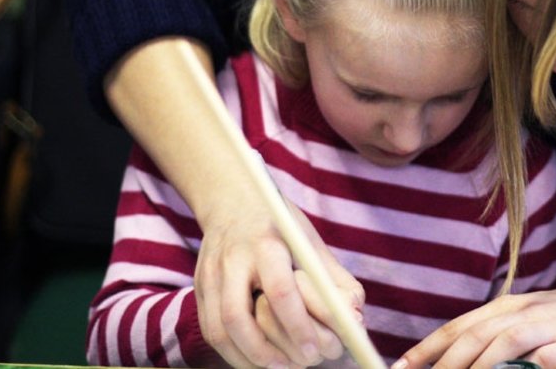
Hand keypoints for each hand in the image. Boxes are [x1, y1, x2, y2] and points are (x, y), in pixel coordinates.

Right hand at [195, 196, 364, 367]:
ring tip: (280, 367)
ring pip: (219, 330)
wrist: (233, 202)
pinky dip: (234, 353)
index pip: (280, 290)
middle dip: (268, 351)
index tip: (315, 349)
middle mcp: (232, 259)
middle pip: (238, 317)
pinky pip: (210, 331)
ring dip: (250, 358)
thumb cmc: (282, 226)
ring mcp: (210, 275)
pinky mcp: (199, 288)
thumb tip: (356, 321)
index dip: (298, 325)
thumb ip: (336, 281)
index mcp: (267, 243)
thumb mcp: (311, 242)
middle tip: (299, 364)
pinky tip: (258, 360)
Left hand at [395, 284, 555, 368]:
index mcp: (504, 308)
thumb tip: (451, 360)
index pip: (457, 328)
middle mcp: (519, 313)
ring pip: (500, 348)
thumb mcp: (523, 320)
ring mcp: (544, 329)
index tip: (400, 368)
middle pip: (473, 339)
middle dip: (443, 366)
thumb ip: (490, 337)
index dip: (426, 349)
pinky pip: (536, 365)